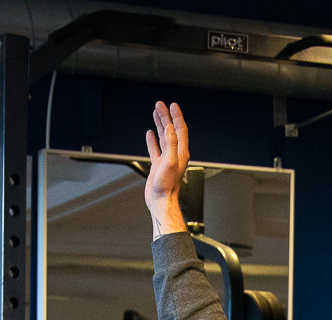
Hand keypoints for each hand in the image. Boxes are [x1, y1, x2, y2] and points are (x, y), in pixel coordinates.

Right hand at [143, 101, 189, 235]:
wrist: (161, 201)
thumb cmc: (167, 186)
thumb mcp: (169, 162)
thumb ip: (171, 144)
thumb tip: (170, 128)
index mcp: (181, 152)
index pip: (180, 129)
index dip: (177, 116)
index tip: (172, 105)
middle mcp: (175, 154)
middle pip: (171, 130)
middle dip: (166, 116)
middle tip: (160, 105)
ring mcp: (166, 159)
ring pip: (164, 137)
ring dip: (160, 124)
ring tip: (155, 113)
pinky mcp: (158, 165)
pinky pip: (156, 148)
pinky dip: (152, 140)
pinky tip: (150, 134)